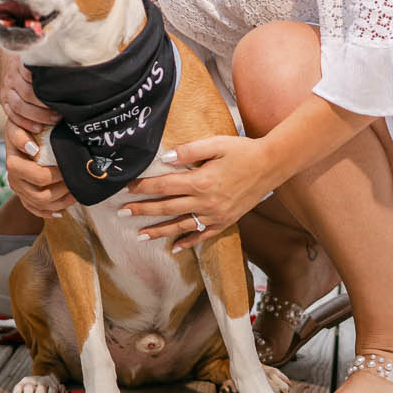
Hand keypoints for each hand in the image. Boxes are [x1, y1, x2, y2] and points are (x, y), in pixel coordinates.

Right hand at [0, 53, 58, 133]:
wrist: (3, 62)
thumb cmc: (29, 63)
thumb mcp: (39, 56)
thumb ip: (53, 62)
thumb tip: (75, 67)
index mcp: (22, 64)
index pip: (33, 75)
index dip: (47, 86)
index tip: (61, 94)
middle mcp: (13, 77)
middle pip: (27, 93)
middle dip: (45, 106)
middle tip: (60, 112)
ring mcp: (7, 89)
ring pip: (19, 106)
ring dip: (37, 116)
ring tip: (53, 120)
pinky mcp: (3, 100)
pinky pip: (12, 114)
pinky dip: (25, 123)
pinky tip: (38, 128)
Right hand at [4, 117, 74, 218]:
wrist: (21, 131)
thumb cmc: (24, 125)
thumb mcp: (20, 122)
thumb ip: (21, 134)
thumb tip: (34, 149)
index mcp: (13, 163)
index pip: (37, 176)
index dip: (55, 175)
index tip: (67, 167)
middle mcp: (14, 179)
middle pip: (40, 195)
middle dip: (62, 188)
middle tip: (75, 177)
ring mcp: (20, 190)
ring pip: (41, 205)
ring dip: (61, 201)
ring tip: (75, 189)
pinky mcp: (24, 196)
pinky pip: (37, 211)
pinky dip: (51, 211)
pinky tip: (63, 208)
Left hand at [122, 135, 279, 252]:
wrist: (271, 165)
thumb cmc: (242, 150)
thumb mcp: (216, 143)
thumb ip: (189, 150)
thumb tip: (165, 158)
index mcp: (201, 181)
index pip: (164, 185)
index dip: (144, 187)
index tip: (127, 188)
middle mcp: (206, 202)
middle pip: (167, 208)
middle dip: (143, 210)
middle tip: (122, 213)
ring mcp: (215, 215)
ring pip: (181, 225)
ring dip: (159, 231)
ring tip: (140, 235)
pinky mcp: (225, 221)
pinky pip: (203, 235)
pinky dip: (188, 243)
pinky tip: (174, 248)